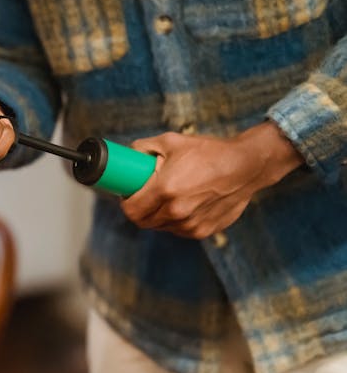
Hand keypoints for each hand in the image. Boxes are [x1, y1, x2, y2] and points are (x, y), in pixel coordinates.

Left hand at [120, 122, 303, 238]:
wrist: (247, 166)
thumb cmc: (209, 152)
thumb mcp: (171, 141)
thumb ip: (143, 148)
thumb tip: (128, 155)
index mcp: (165, 189)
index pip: (131, 210)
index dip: (125, 203)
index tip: (128, 195)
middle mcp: (177, 211)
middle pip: (143, 221)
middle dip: (140, 210)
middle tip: (145, 195)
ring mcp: (191, 224)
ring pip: (161, 227)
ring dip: (159, 215)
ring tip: (169, 196)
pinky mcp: (203, 231)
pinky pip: (179, 230)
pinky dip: (176, 220)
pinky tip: (185, 203)